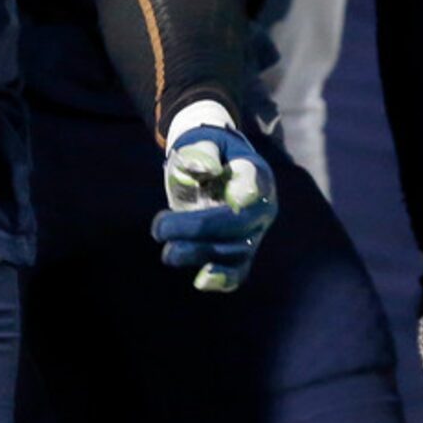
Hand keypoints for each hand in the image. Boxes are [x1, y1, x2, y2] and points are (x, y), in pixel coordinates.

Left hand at [152, 123, 277, 291]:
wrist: (213, 168)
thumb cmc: (206, 152)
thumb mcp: (203, 142)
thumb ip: (202, 151)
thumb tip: (203, 169)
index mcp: (256, 174)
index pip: (253, 185)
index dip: (243, 193)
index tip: (230, 198)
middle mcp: (261, 207)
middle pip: (239, 224)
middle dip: (199, 229)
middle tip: (160, 228)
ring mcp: (254, 233)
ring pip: (236, 251)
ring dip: (199, 253)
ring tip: (168, 253)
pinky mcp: (240, 252)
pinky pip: (238, 271)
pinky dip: (221, 279)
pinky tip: (200, 281)